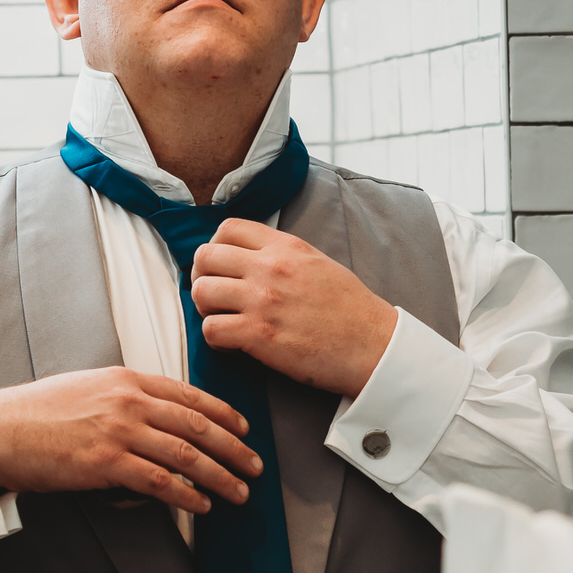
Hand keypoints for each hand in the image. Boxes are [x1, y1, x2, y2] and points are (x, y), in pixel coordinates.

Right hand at [0, 368, 260, 514]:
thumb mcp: (89, 387)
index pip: (189, 395)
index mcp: (128, 379)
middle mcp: (129, 401)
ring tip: (239, 491)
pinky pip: (159, 481)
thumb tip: (157, 416)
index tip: (244, 429)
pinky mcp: (106, 463)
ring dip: (220, 475)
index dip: (223, 414)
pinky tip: (202, 504)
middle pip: (197, 426)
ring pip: (186, 455)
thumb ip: (126, 396)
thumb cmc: (38, 412)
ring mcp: (119, 431)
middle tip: (255, 465)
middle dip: (233, 448)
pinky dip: (186, 495)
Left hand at [189, 221, 398, 397]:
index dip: (215, 247)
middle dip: (201, 276)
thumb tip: (250, 257)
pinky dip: (214, 338)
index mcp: (285, 246)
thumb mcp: (318, 263)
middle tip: (213, 294)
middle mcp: (269, 267)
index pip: (228, 228)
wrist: (372, 344)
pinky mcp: (258, 334)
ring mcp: (262, 300)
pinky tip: (231, 342)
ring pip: (201, 292)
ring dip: (205, 308)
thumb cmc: (351, 309)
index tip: (220, 265)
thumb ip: (283, 254)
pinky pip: (210, 329)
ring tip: (222, 318)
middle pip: (205, 257)